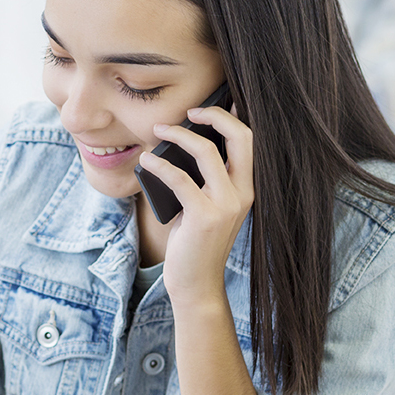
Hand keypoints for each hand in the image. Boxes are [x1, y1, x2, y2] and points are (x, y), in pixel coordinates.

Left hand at [137, 105, 253, 308]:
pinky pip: (180, 178)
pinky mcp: (204, 216)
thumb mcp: (205, 205)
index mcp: (246, 188)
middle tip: (188, 112)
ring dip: (178, 136)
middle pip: (240, 136)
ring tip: (158, 131)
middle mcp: (242, 193)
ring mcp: (226, 205)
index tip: (202, 111)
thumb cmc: (195, 242)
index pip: (248, 140)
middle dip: (214, 115)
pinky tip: (146, 161)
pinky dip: (159, 165)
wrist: (196, 283)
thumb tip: (182, 144)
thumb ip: (203, 178)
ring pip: (206, 151)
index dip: (229, 117)